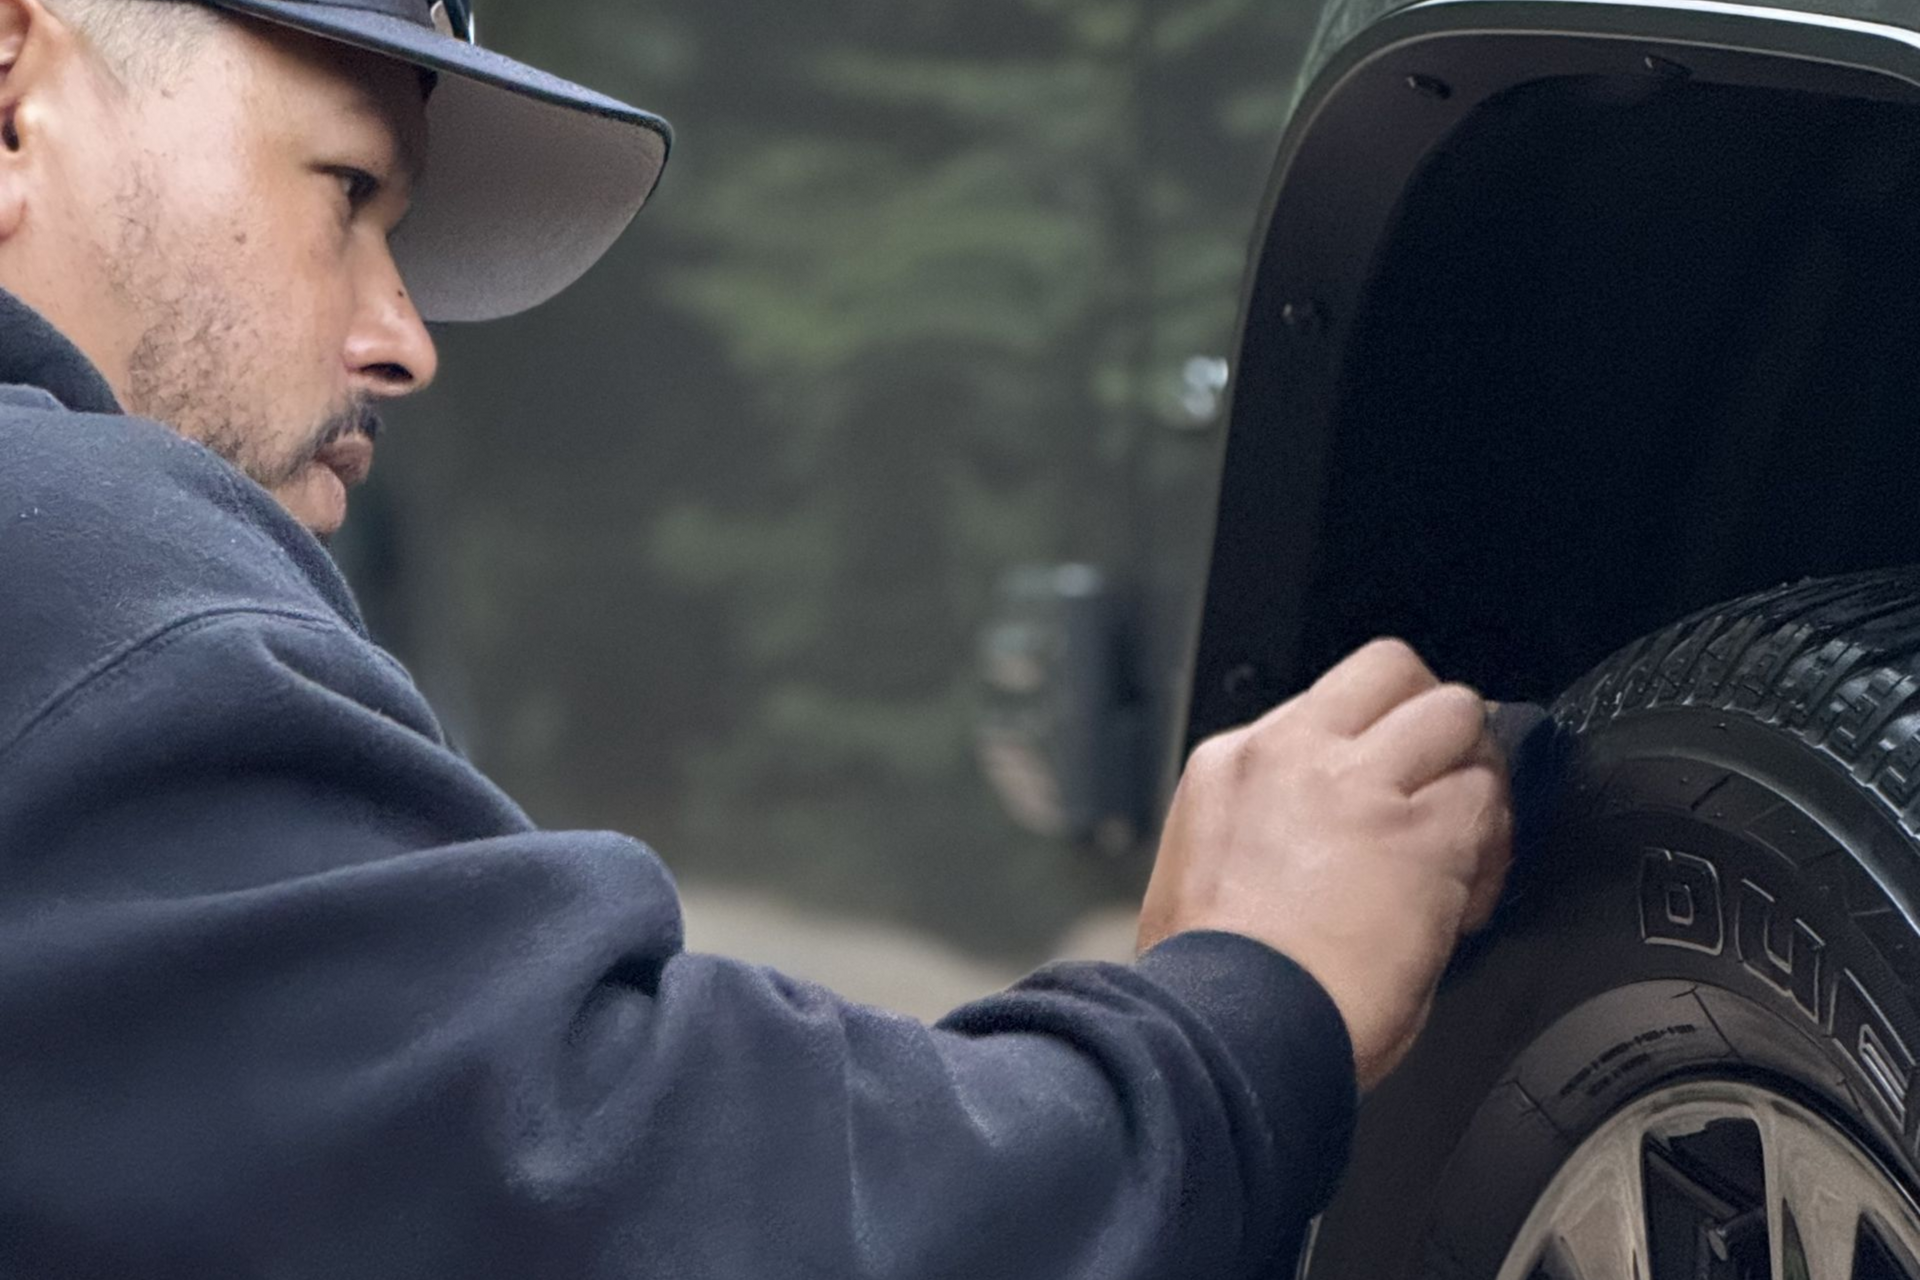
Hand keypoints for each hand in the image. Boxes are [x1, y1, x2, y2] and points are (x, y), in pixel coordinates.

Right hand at [1138, 639, 1513, 1090]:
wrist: (1229, 1028)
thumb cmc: (1212, 985)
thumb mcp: (1206, 869)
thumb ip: (1267, 826)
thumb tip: (1323, 844)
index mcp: (1235, 764)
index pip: (1328, 703)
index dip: (1372, 738)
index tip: (1384, 780)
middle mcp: (1297, 754)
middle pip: (1395, 671)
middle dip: (1431, 720)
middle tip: (1442, 779)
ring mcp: (1363, 786)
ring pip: (1458, 715)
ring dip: (1474, 775)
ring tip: (1469, 840)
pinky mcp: (1423, 836)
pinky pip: (1489, 806)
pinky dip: (1495, 848)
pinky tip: (1469, 897)